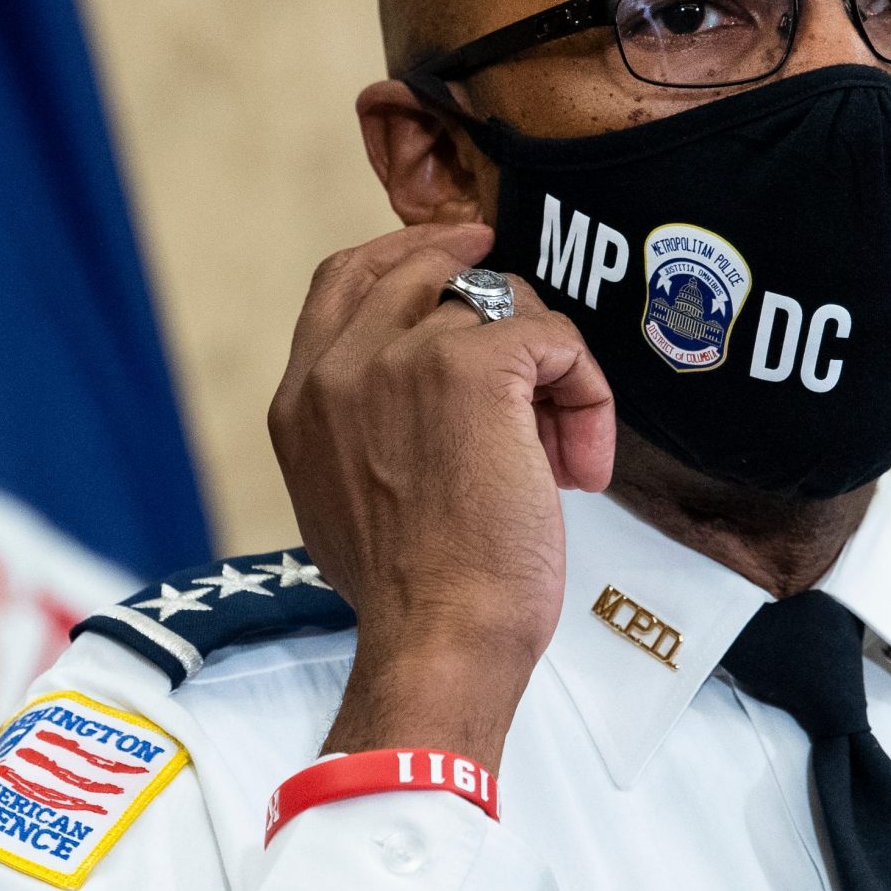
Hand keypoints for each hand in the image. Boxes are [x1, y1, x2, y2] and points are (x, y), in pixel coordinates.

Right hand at [270, 224, 614, 771]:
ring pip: (503, 308)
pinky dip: (587, 394)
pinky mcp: (473, 368)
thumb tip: (419, 407)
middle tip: (544, 337)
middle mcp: (342, 367)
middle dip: (495, 297)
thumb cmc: (410, 597)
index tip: (461, 254)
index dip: (410, 254)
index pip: (345, 279)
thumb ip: (362, 432)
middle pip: (426, 270)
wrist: (437, 637)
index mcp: (302, 399)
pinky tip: (581, 461)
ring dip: (547, 374)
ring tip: (555, 454)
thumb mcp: (343, 502)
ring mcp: (405, 358)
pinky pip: (555, 339)